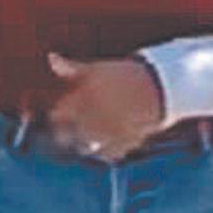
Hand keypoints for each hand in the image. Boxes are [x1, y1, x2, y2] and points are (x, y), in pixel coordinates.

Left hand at [45, 53, 164, 160]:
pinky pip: (104, 154)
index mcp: (82, 100)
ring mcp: (106, 134)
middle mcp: (91, 119)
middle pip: (65, 137)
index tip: (60, 114)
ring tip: (91, 134)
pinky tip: (108, 139)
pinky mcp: (122, 145)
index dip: (56, 115)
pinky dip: (104, 150)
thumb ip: (71, 68)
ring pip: (84, 147)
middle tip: (69, 130)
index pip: (56, 116)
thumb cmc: (124, 76)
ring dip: (83, 143)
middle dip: (64, 134)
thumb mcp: (97, 69)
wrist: (160, 87)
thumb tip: (51, 57)